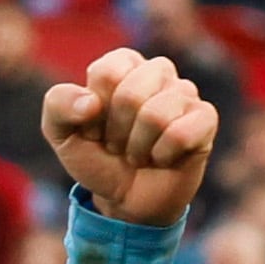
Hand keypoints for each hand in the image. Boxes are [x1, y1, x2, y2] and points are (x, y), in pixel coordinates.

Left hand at [44, 50, 215, 227]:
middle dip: (116, 132)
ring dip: (138, 148)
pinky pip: (181, 133)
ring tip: (139, 153)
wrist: (125, 198)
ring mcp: (185, 93)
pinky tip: (163, 158)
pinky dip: (162, 155)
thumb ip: (58, 105)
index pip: (106, 72)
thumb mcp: (62, 135)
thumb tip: (90, 102)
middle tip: (118, 145)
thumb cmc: (98, 158)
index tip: (95, 128)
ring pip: (156, 115)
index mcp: (123, 65)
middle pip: (130, 93)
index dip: (93, 112)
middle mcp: (157, 71)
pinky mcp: (206, 118)